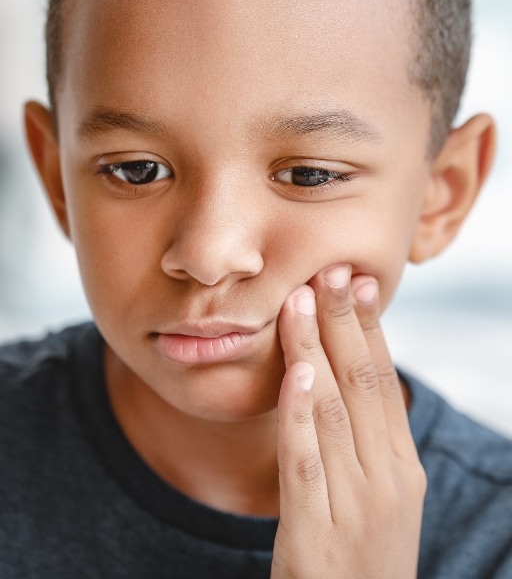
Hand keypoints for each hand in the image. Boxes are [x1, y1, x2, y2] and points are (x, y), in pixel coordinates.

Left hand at [271, 265, 425, 578]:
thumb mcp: (375, 495)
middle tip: (332, 270)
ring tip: (302, 300)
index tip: (357, 283)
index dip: (370, 328)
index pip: (384, 382)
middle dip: (345, 322)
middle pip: (363, 384)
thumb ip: (361, 441)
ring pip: (334, 412)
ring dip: (315, 350)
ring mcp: (355, 508)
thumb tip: (336, 377)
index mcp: (400, 466)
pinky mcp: (316, 538)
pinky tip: (296, 374)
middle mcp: (386, 480)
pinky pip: (306, 464)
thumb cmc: (360, 554)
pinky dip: (301, 416)